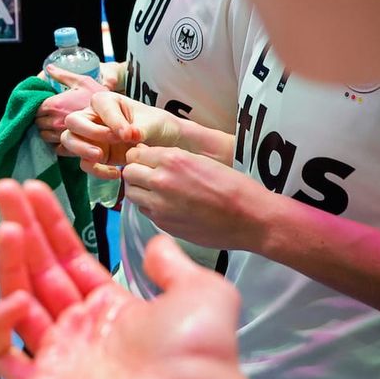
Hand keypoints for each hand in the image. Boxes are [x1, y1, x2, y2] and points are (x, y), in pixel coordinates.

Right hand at [0, 179, 240, 378]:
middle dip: (18, 227)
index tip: (31, 189)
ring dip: (6, 262)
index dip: (48, 223)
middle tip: (3, 190)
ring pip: (14, 301)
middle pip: (35, 270)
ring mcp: (56, 357)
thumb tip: (157, 243)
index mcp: (107, 309)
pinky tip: (14, 300)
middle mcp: (76, 330)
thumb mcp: (200, 293)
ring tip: (8, 228)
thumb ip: (174, 265)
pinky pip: (0, 354)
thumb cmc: (199, 352)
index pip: (65, 258)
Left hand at [36, 66, 108, 147]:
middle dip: (43, 120)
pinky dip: (58, 145)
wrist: (122, 120)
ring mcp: (63, 137)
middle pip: (38, 124)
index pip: (36, 110)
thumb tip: (48, 68)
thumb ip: (64, 75)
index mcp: (55, 105)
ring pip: (45, 137)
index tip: (47, 107)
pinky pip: (57, 150)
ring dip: (49, 132)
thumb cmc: (102, 98)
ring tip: (59, 127)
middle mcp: (56, 122)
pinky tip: (68, 138)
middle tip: (53, 117)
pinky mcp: (72, 150)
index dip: (40, 109)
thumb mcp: (83, 82)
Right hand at [61, 91, 182, 171]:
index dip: (111, 120)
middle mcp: (93, 117)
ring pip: (69, 140)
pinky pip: (85, 162)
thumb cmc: (157, 126)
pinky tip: (116, 173)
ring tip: (100, 157)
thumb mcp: (154, 124)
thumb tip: (130, 135)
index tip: (128, 135)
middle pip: (73, 121)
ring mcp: (91, 136)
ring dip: (81, 149)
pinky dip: (96, 170)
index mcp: (107, 101)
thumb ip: (141, 128)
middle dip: (88, 133)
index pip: (99, 105)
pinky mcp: (94, 154)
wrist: (164, 144)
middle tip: (108, 141)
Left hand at [121, 145, 271, 251]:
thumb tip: (148, 159)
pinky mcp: (164, 224)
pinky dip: (150, 208)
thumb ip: (172, 160)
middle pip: (128, 173)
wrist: (251, 218)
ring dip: (140, 191)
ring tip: (157, 192)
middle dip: (136, 174)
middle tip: (149, 177)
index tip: (146, 162)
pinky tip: (168, 206)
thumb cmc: (233, 187)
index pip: (135, 154)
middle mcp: (161, 181)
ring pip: (132, 194)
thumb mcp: (201, 161)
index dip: (140, 158)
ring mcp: (160, 205)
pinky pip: (145, 211)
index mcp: (172, 160)